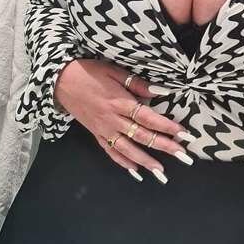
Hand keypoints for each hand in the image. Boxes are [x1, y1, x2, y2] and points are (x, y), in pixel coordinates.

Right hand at [54, 59, 194, 181]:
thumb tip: (162, 92)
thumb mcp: (114, 72)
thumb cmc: (89, 72)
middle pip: (143, 136)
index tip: (184, 134)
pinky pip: (110, 152)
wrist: (59, 81)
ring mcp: (104, 130)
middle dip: (165, 146)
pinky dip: (123, 163)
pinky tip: (135, 171)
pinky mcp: (96, 134)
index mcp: (120, 102)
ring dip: (146, 161)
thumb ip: (138, 84)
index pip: (149, 118)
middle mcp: (113, 120)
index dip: (167, 127)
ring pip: (128, 149)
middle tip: (183, 156)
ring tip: (162, 172)